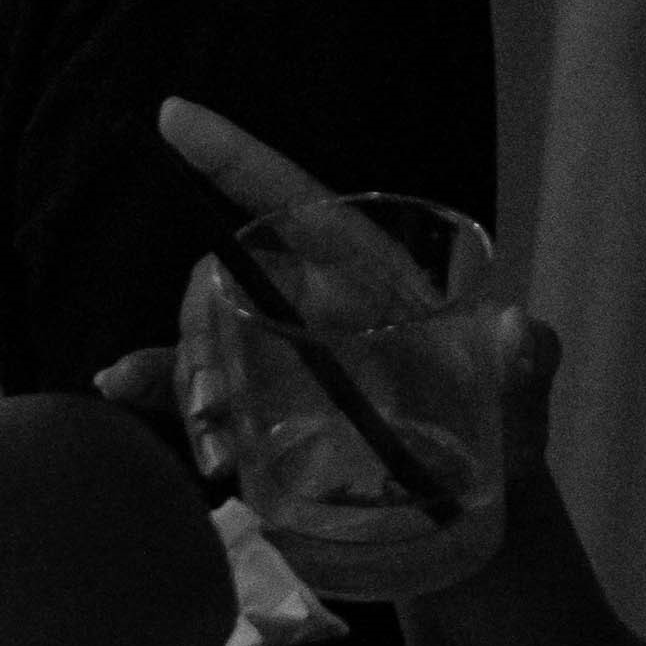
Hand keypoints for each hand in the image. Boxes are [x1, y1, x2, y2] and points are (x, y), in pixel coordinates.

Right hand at [150, 96, 565, 498]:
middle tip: (212, 403)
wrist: (471, 530)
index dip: (238, 159)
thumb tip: (516, 330)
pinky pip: (192, 384)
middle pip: (233, 277)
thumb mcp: (519, 414)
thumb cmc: (497, 451)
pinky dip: (152, 384)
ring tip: (215, 452)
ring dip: (188, 379)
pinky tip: (122, 392)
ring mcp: (282, 357)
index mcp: (373, 282)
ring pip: (207, 335)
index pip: (301, 205)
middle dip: (201, 324)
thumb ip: (523, 373)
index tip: (173, 115)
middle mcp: (318, 305)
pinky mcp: (258, 409)